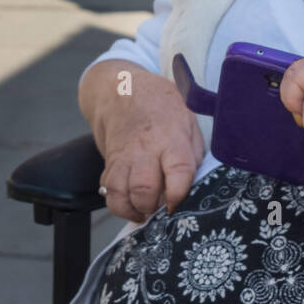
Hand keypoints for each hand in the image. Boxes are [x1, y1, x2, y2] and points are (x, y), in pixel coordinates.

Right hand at [95, 68, 203, 221]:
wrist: (121, 90)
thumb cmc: (162, 107)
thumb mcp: (188, 121)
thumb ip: (194, 153)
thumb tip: (196, 184)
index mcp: (172, 137)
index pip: (179, 171)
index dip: (179, 194)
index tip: (179, 205)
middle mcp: (145, 149)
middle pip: (144, 189)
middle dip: (152, 208)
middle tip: (161, 210)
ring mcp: (124, 157)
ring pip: (120, 194)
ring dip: (132, 210)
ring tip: (145, 212)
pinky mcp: (109, 162)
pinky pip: (108, 190)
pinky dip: (117, 203)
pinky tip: (131, 203)